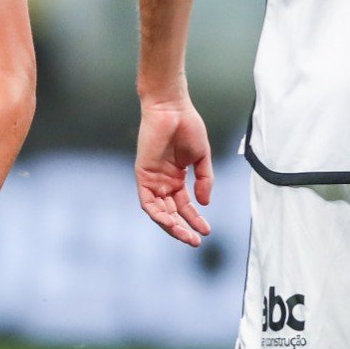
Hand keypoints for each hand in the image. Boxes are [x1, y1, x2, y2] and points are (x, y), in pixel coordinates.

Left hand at [137, 97, 213, 245]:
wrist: (172, 108)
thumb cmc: (187, 126)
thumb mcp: (201, 157)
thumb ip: (205, 180)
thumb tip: (205, 203)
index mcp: (176, 177)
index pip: (184, 205)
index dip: (194, 219)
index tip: (207, 231)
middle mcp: (163, 181)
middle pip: (171, 212)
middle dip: (183, 228)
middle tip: (196, 241)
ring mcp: (152, 178)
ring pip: (159, 211)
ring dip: (171, 225)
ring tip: (186, 236)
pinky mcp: (142, 174)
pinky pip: (147, 201)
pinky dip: (157, 213)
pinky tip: (171, 222)